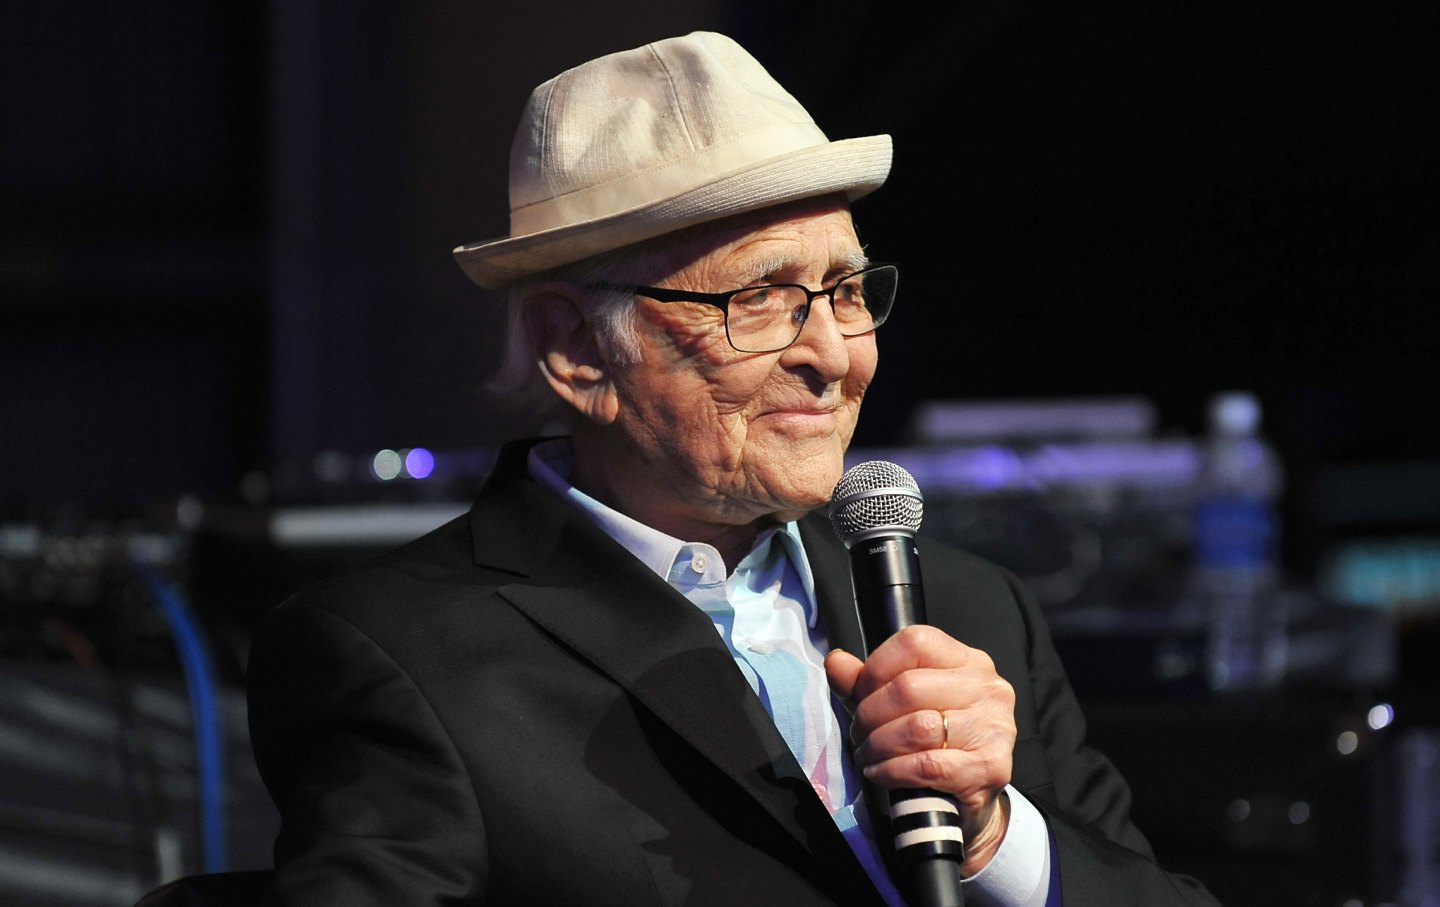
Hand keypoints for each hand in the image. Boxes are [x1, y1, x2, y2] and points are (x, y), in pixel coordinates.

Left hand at [825, 625, 1015, 874]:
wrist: (965, 802)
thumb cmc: (934, 745)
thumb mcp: (895, 706)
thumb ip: (864, 682)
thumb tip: (836, 663)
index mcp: (967, 661)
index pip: (915, 643)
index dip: (876, 668)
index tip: (859, 693)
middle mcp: (988, 688)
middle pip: (910, 687)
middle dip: (870, 714)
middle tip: (859, 734)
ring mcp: (994, 727)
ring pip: (918, 728)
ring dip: (879, 746)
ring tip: (868, 755)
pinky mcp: (991, 767)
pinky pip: (928, 764)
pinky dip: (893, 771)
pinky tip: (882, 773)